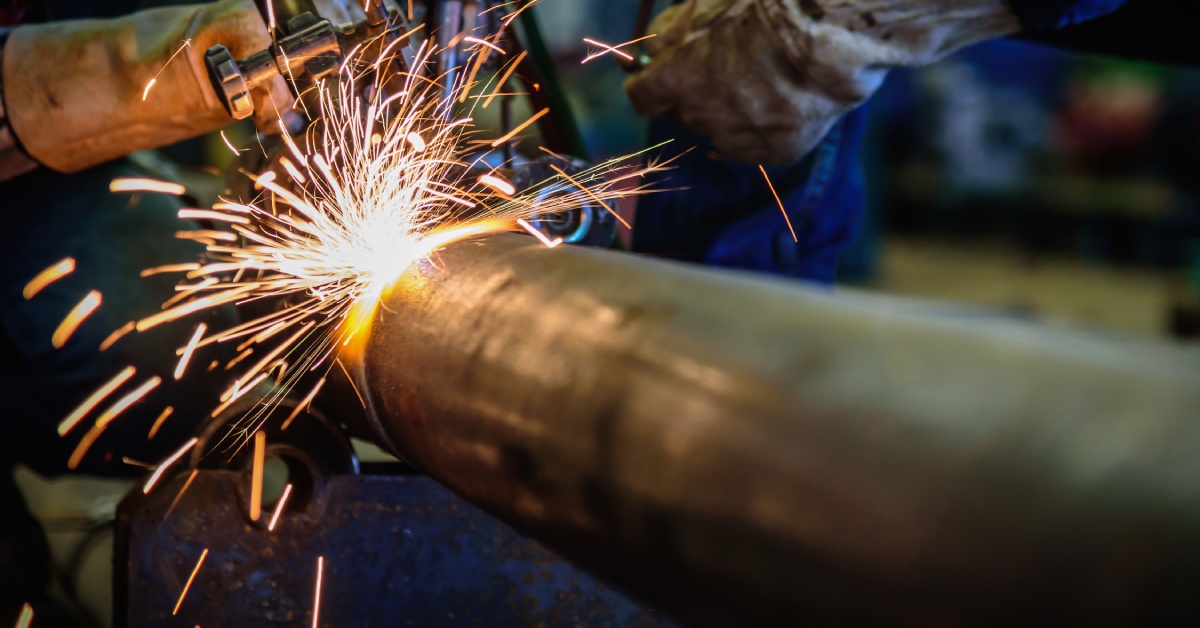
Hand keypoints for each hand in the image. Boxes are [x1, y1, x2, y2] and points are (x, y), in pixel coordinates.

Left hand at [624, 0, 1020, 164]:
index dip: (652, 83)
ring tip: (765, 79)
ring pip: (722, 131)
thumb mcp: (706, 4)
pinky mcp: (777, 151)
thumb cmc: (769, 6)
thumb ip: (672, 30)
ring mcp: (739, 137)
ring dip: (733, 112)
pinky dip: (766, 128)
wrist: (831, 29)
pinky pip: (759, 145)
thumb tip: (655, 47)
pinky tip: (785, 100)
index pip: (642, 95)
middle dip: (699, 92)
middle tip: (732, 63)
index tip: (659, 76)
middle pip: (687, 112)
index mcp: (677, 79)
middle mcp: (701, 115)